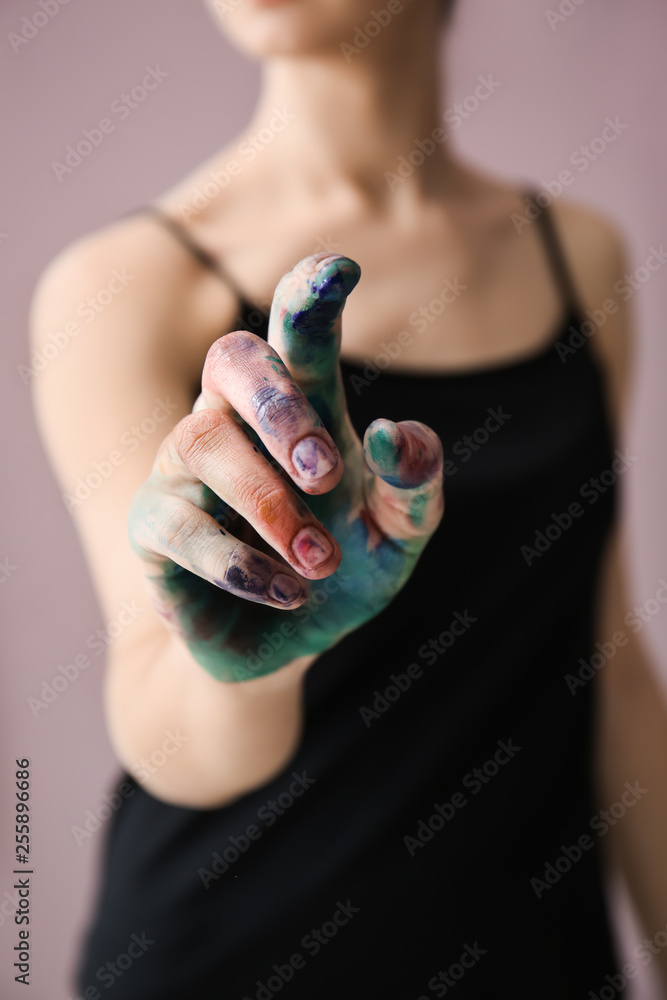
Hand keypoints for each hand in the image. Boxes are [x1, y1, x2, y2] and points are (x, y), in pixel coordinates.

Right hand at [128, 253, 443, 680]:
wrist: (286, 645)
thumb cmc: (343, 570)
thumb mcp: (399, 535)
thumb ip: (414, 485)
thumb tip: (393, 432)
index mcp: (301, 413)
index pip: (296, 337)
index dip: (309, 298)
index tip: (340, 270)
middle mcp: (236, 424)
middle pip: (231, 360)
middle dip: (278, 404)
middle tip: (326, 472)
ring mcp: (185, 473)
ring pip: (202, 440)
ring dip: (268, 502)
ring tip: (319, 562)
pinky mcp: (154, 530)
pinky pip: (178, 525)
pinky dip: (238, 562)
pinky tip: (286, 592)